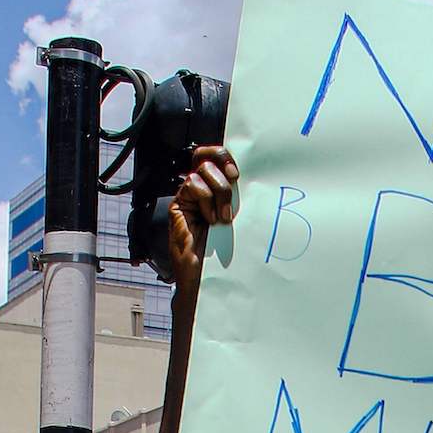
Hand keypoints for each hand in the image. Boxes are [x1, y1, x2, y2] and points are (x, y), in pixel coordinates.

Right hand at [167, 146, 238, 300]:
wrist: (204, 277)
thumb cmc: (222, 255)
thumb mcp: (236, 221)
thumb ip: (237, 199)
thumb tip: (253, 181)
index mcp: (216, 191)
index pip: (217, 160)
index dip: (226, 157)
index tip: (239, 173)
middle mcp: (201, 190)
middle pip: (206, 155)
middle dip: (221, 161)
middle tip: (234, 179)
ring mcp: (189, 197)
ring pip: (202, 170)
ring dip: (218, 191)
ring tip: (223, 217)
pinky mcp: (179, 204)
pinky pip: (192, 185)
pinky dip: (205, 200)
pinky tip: (209, 220)